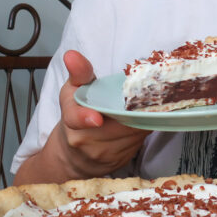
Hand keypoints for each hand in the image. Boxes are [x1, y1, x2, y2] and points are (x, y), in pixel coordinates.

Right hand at [51, 50, 148, 178]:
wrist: (75, 155)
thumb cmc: (77, 115)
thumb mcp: (73, 91)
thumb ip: (79, 73)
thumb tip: (71, 55)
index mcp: (71, 118)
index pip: (75, 119)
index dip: (85, 118)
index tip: (96, 119)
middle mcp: (84, 140)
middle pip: (114, 124)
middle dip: (131, 110)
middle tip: (145, 95)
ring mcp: (101, 154)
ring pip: (130, 133)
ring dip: (141, 119)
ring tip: (144, 105)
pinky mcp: (117, 162)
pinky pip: (137, 142)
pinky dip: (142, 129)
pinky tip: (141, 119)